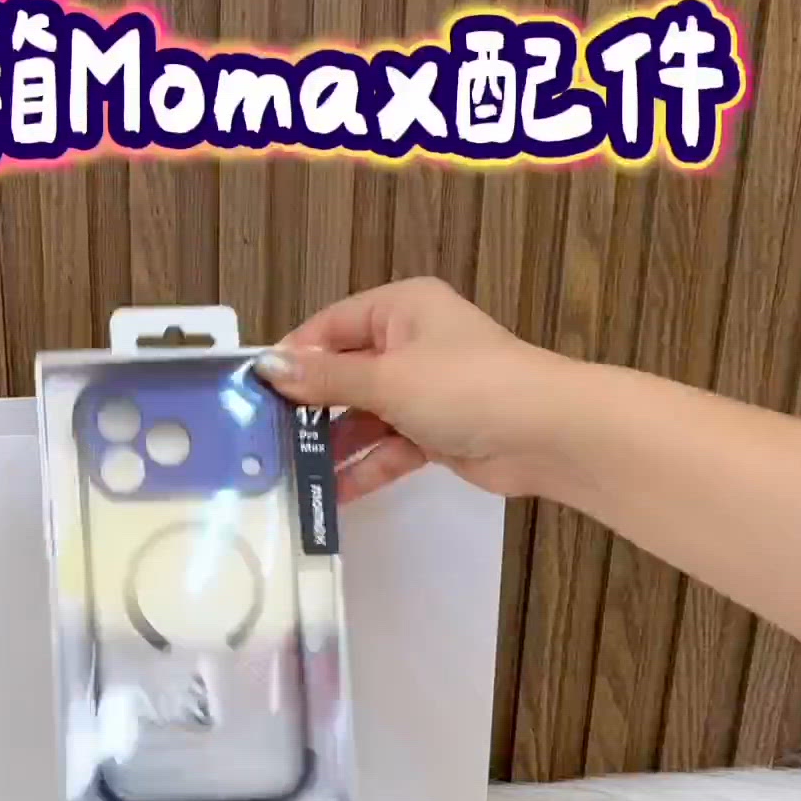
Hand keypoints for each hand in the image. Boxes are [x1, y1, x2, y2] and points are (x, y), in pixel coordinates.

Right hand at [255, 276, 564, 500]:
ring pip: (365, 416)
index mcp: (400, 308)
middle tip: (266, 440)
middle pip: (345, 374)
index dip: (293, 358)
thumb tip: (269, 367)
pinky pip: (389, 447)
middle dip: (311, 409)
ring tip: (290, 474)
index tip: (254, 393)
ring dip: (334, 446)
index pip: (329, 327)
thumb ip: (326, 379)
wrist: (546, 433)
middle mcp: (411, 342)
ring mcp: (426, 390)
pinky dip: (365, 467)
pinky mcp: (438, 431)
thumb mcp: (387, 379)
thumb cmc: (468, 387)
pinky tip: (332, 492)